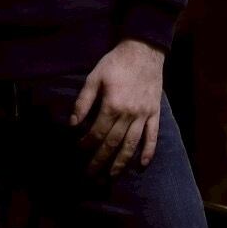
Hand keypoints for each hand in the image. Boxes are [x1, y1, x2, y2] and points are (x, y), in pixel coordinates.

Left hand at [70, 40, 164, 177]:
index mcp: (112, 105)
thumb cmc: (115, 63)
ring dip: (121, 162)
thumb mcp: (94, 78)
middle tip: (91, 176)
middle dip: (100, 161)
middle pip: (112, 143)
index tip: (79, 150)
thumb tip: (72, 123)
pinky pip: (152, 136)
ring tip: (111, 175)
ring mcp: (144, 115)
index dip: (86, 144)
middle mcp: (129, 114)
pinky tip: (142, 164)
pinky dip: (148, 151)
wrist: (144, 51)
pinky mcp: (154, 113)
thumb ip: (83, 102)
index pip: (97, 132)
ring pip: (132, 144)